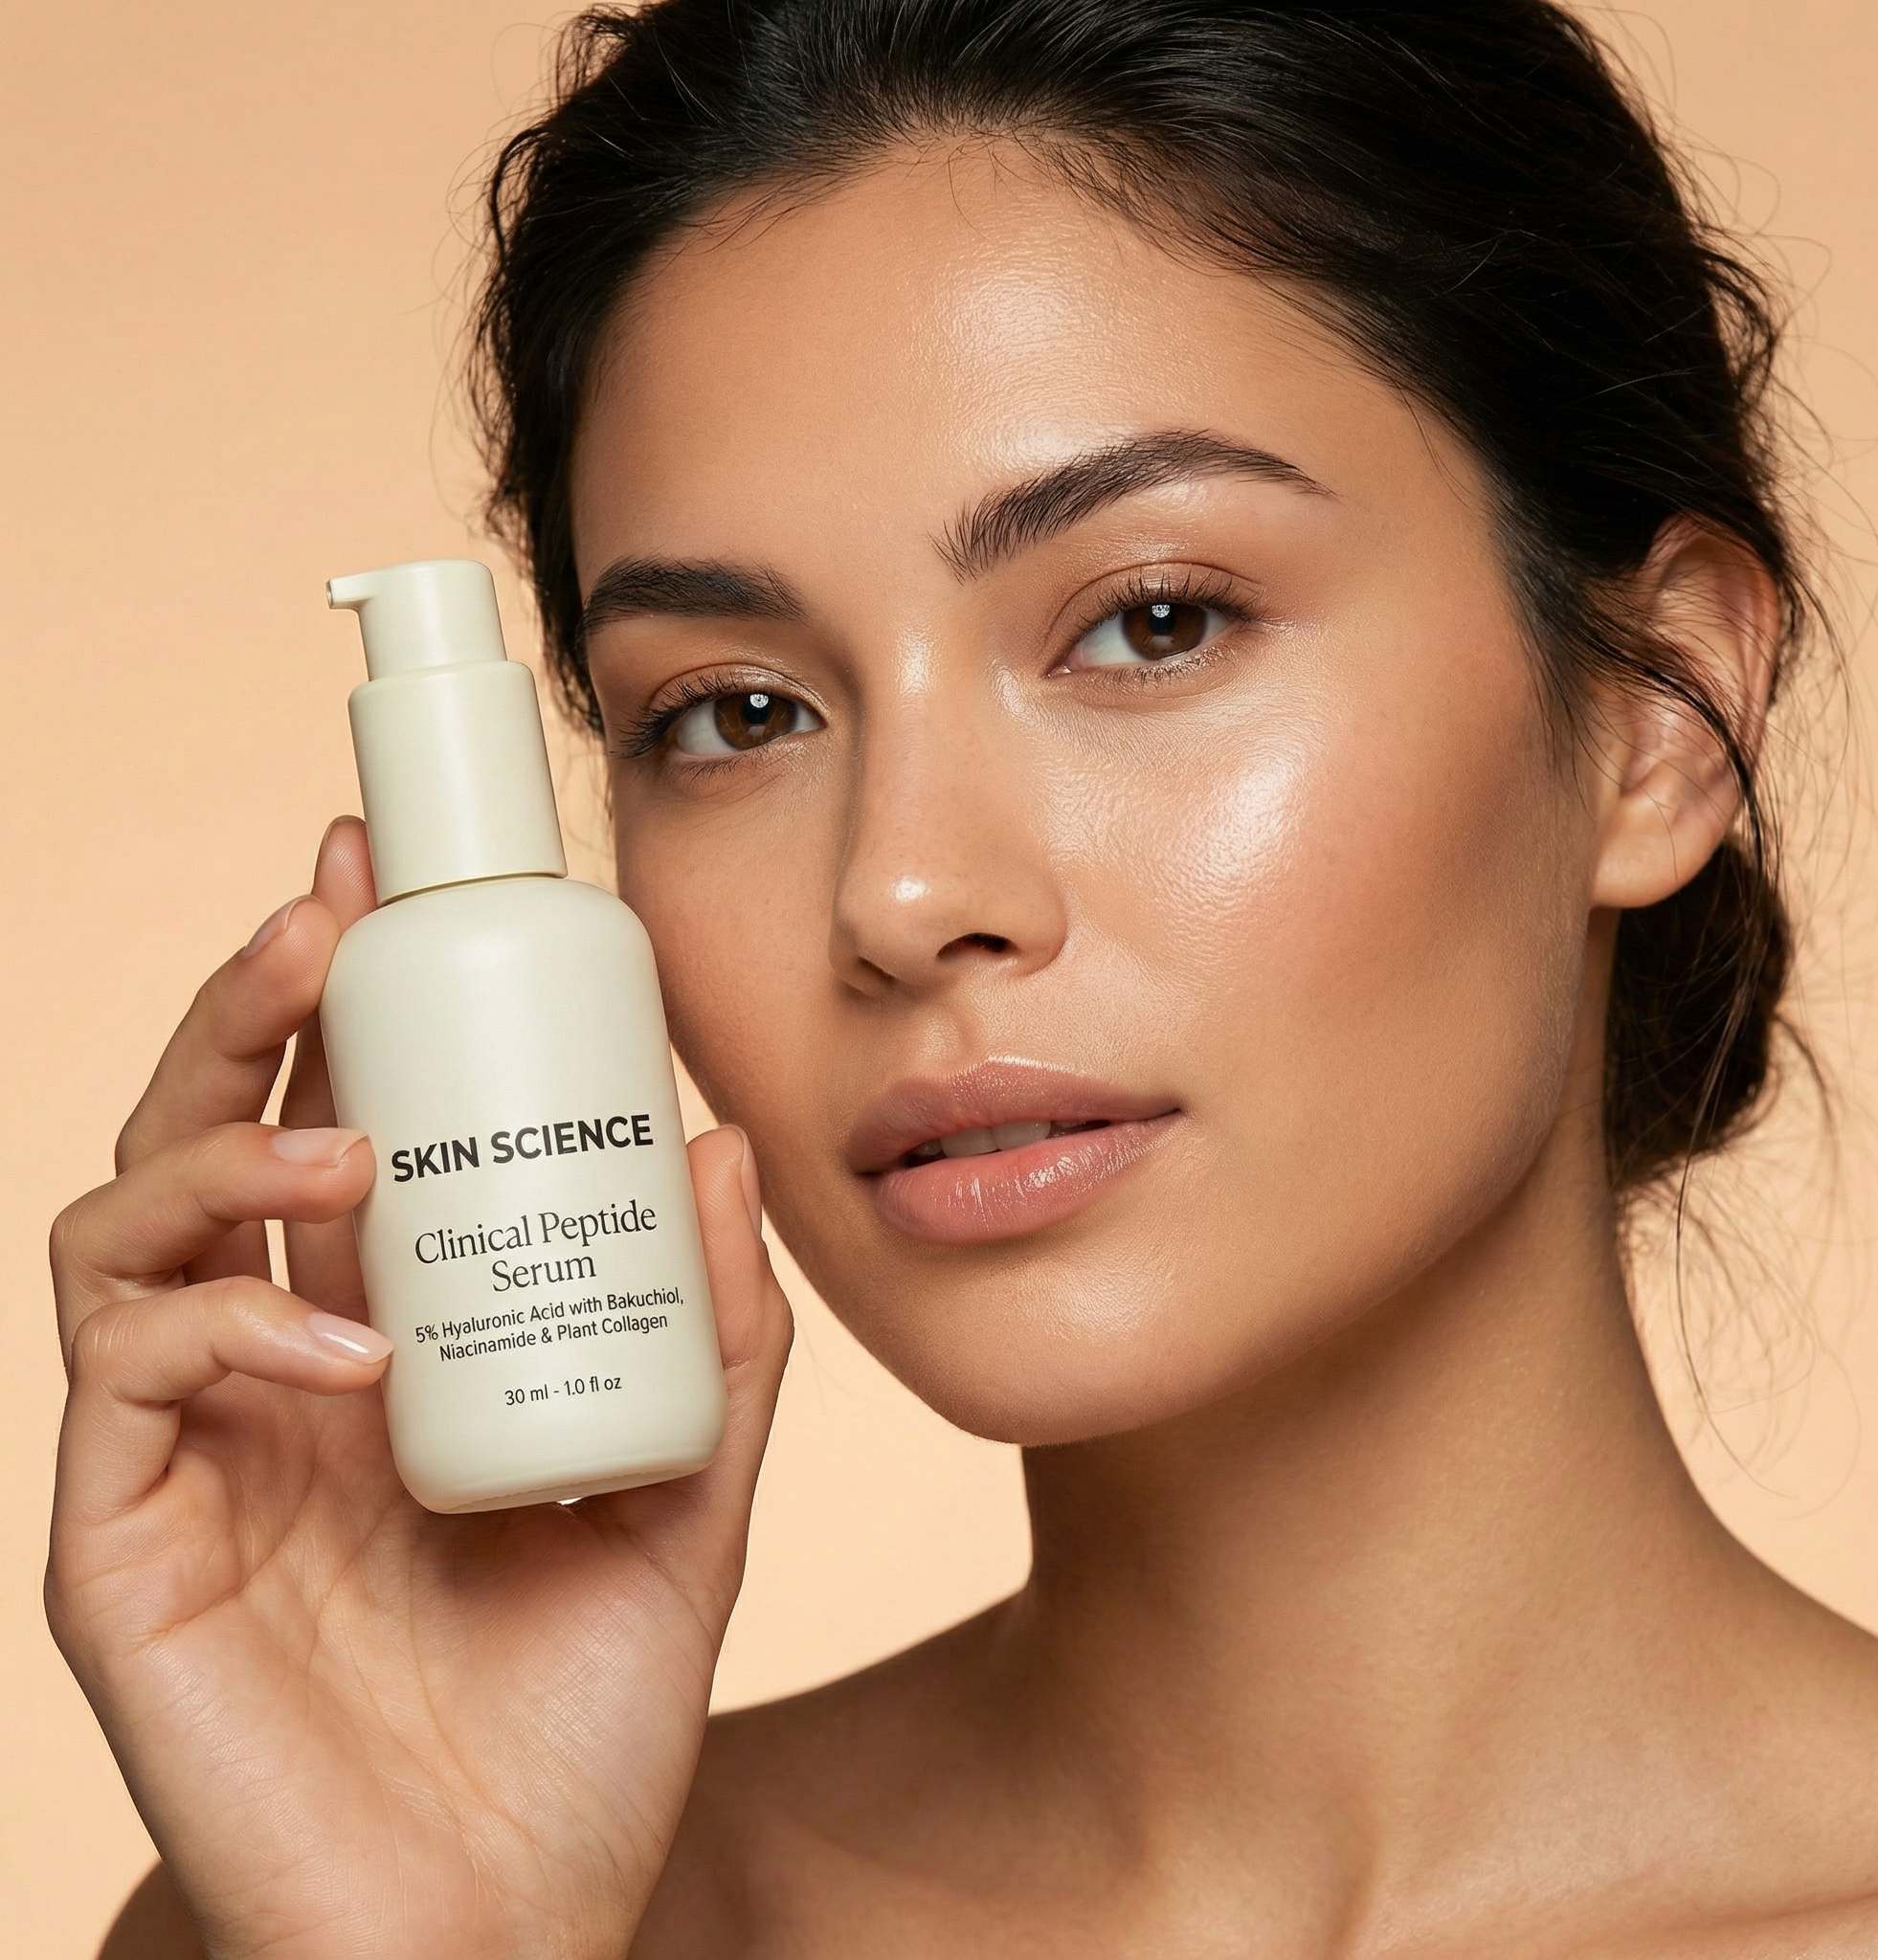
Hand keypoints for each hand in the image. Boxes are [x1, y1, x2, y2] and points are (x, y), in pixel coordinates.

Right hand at [46, 819, 792, 1959]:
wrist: (509, 1921)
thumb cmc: (581, 1715)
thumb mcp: (687, 1492)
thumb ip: (713, 1333)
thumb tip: (725, 1143)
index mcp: (380, 1335)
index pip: (338, 1122)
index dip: (348, 997)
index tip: (402, 883)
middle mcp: (268, 1367)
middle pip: (206, 1128)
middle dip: (251, 999)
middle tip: (329, 904)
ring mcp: (185, 1448)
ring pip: (124, 1222)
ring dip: (219, 1137)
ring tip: (343, 1136)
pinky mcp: (122, 1542)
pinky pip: (130, 1377)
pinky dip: (229, 1321)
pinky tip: (348, 1337)